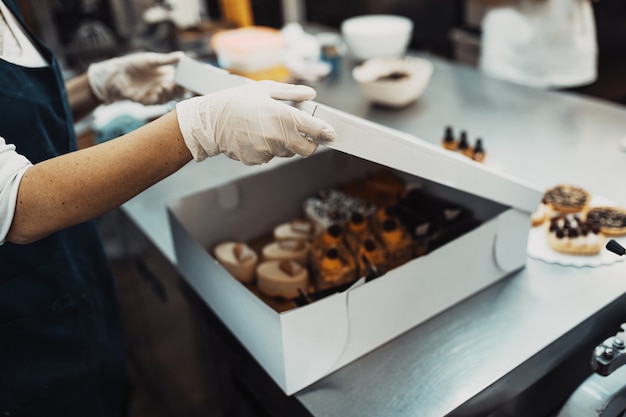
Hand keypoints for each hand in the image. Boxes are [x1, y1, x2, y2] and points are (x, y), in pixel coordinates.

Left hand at [88, 51, 184, 104]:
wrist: (117, 73)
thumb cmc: (134, 65)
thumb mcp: (152, 60)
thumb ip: (167, 60)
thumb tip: (182, 55)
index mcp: (168, 77)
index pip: (182, 82)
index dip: (189, 82)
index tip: (194, 80)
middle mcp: (164, 87)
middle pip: (178, 92)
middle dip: (182, 89)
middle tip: (185, 84)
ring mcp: (157, 95)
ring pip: (169, 98)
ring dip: (172, 93)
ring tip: (172, 84)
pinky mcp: (148, 101)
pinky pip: (158, 101)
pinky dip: (161, 96)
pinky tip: (162, 88)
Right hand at [175, 80, 335, 164]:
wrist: (210, 122)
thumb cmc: (236, 102)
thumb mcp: (264, 90)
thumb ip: (292, 93)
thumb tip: (311, 94)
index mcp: (282, 116)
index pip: (313, 129)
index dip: (325, 132)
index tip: (330, 134)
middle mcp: (278, 137)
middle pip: (306, 149)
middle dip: (308, 143)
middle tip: (302, 133)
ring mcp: (267, 151)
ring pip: (287, 153)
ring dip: (285, 144)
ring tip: (268, 128)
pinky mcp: (258, 160)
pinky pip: (271, 156)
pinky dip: (268, 149)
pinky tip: (256, 136)